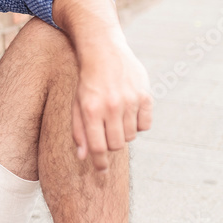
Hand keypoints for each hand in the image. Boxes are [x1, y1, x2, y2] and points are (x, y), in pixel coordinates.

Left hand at [71, 40, 152, 171]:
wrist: (103, 51)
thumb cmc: (87, 82)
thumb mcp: (76, 105)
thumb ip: (79, 131)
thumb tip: (83, 157)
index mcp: (91, 110)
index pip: (97, 147)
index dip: (99, 163)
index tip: (101, 171)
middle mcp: (111, 107)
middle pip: (116, 145)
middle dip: (111, 146)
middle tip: (107, 136)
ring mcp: (130, 101)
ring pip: (131, 136)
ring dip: (123, 134)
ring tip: (116, 119)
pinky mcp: (145, 95)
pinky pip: (146, 125)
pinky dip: (138, 125)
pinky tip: (129, 114)